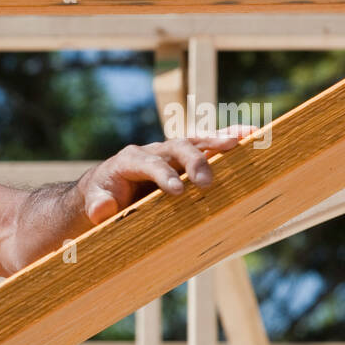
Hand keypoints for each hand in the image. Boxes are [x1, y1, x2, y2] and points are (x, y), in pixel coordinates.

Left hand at [76, 124, 258, 225]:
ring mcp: (170, 152)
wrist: (105, 188)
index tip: (178, 191)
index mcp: (129, 160)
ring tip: (242, 142)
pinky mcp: (183, 157)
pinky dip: (226, 138)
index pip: (149, 163)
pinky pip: (206, 145)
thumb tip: (103, 210)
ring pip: (195, 142)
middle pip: (176, 148)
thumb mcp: (94, 203)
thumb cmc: (101, 197)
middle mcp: (152, 150)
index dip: (163, 174)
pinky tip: (250, 134)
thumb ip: (97, 206)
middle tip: (206, 183)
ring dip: (217, 142)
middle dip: (193, 163)